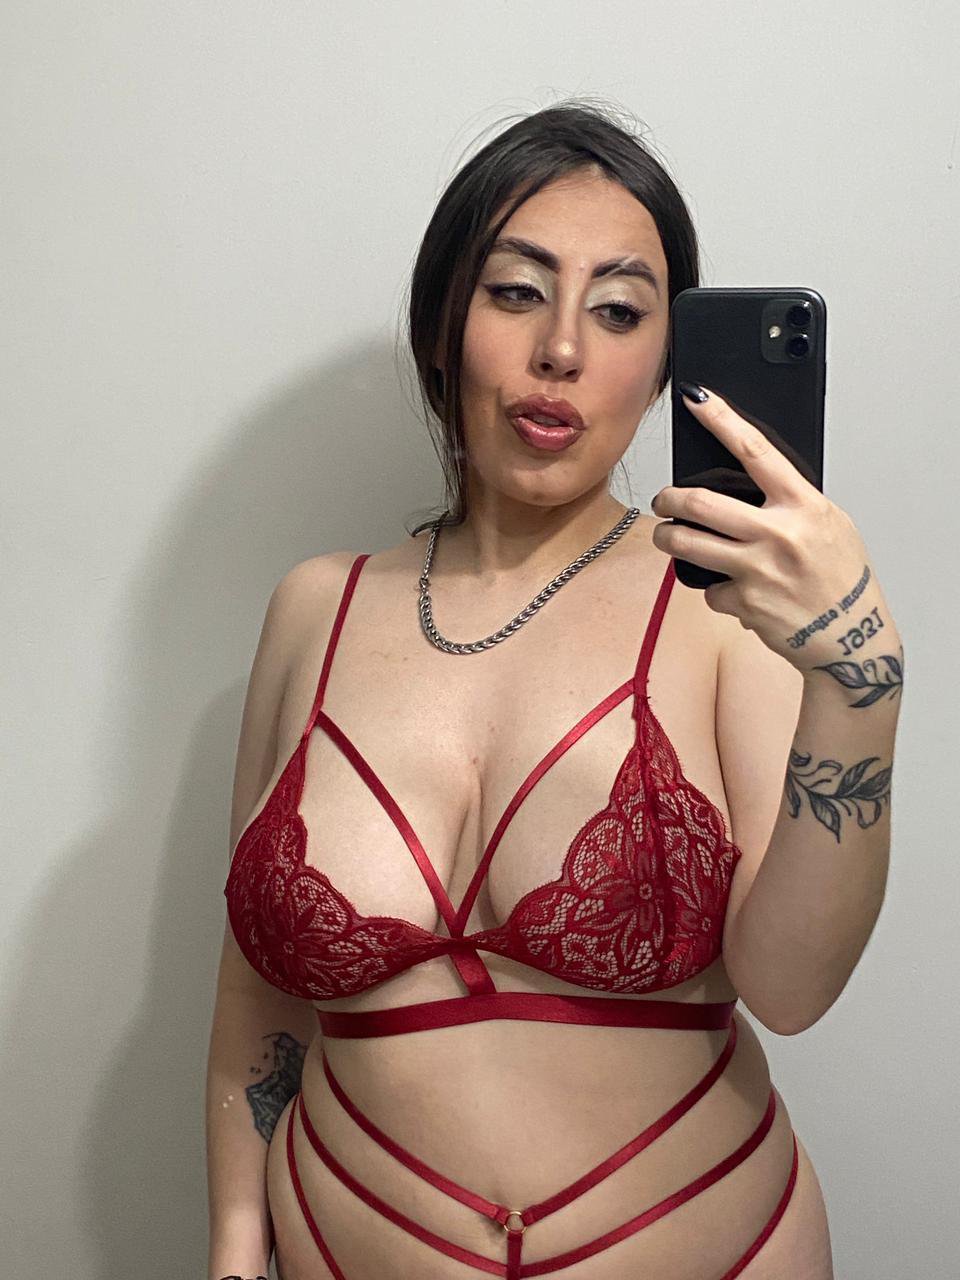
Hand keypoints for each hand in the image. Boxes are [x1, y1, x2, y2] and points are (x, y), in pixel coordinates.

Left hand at [650, 384, 895, 675]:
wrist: (851, 639)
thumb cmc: (841, 580)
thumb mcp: (829, 526)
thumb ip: (792, 504)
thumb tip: (750, 482)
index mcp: (804, 506)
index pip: (755, 450)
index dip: (722, 420)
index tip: (698, 399)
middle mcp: (779, 534)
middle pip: (700, 503)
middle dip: (669, 500)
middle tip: (663, 502)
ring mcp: (758, 570)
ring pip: (687, 545)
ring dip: (668, 539)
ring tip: (668, 538)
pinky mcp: (743, 603)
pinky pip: (709, 589)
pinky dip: (716, 591)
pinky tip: (738, 593)